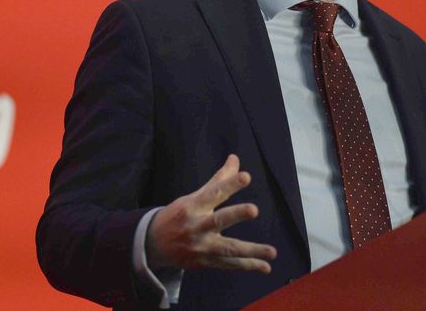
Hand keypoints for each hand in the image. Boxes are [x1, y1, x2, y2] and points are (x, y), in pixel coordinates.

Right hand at [146, 154, 276, 272]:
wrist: (153, 244)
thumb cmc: (178, 215)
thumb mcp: (193, 197)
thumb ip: (218, 180)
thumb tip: (235, 158)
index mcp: (193, 206)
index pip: (214, 193)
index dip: (230, 184)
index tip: (246, 176)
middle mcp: (197, 226)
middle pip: (218, 220)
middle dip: (236, 214)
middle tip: (254, 209)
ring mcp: (201, 247)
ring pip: (228, 249)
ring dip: (251, 251)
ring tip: (272, 251)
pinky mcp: (204, 262)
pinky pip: (229, 265)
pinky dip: (247, 265)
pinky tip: (265, 267)